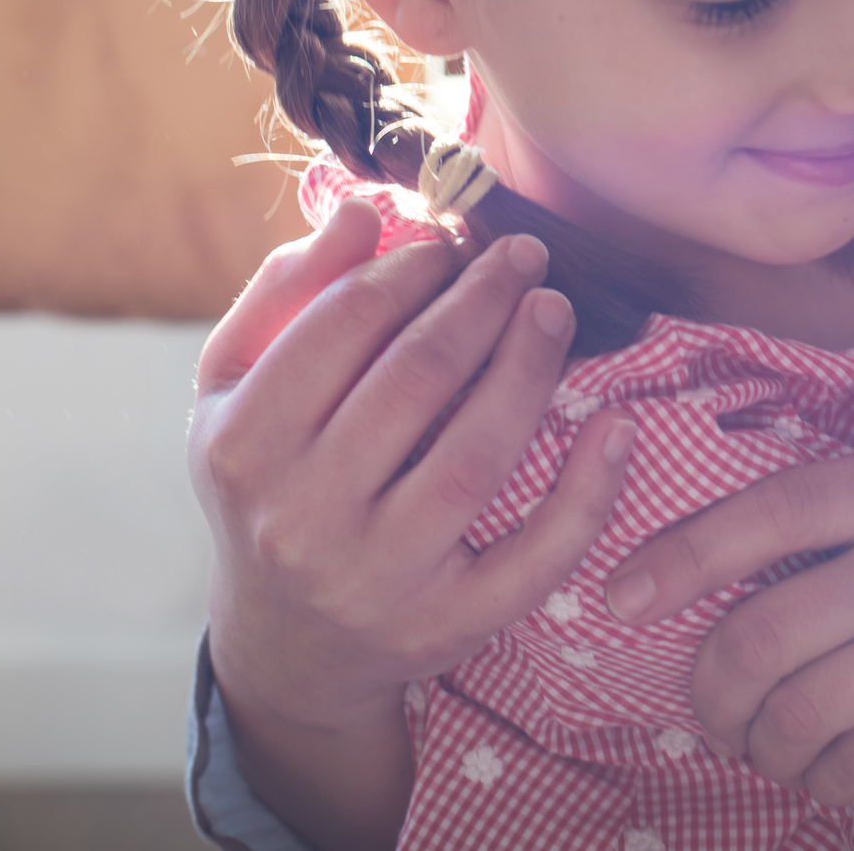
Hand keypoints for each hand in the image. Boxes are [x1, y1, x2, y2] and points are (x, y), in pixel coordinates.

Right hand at [189, 201, 634, 850]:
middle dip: (481, 301)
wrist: (285, 641)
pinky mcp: (446, 627)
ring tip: (555, 308)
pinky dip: (586, 491)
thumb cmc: (266, 483)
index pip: (342, 327)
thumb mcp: (238, 391)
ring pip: (475, 456)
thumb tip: (359, 211)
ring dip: (530, 368)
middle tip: (523, 257)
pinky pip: (534, 558)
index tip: (450, 243)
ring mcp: (377, 580)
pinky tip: (615, 422)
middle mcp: (302, 519)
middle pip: (416, 381)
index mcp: (241, 449)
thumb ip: (286, 294)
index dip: (410, 269)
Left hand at [608, 417, 853, 803]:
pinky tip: (832, 781)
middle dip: (709, 683)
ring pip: (802, 709)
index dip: (678, 553)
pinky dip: (829, 783)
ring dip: (763, 744)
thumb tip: (838, 496)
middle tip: (706, 706)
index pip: (769, 510)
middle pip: (761, 631)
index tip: (618, 591)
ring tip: (767, 750)